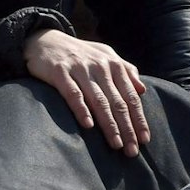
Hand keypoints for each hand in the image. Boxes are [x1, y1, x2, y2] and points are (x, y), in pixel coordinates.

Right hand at [23, 29, 150, 155]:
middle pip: (117, 102)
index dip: (138, 118)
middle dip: (127, 128)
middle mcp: (99, 66)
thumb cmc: (79, 53)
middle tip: (132, 150)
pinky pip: (72, 94)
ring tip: (116, 144)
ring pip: (99, 101)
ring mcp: (79, 69)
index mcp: (113, 64)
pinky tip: (88, 125)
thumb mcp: (105, 55)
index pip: (130, 96)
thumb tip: (142, 90)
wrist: (46, 39)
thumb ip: (126, 70)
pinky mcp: (59, 72)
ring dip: (109, 125)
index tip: (144, 139)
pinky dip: (81, 109)